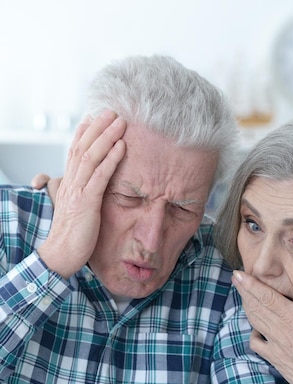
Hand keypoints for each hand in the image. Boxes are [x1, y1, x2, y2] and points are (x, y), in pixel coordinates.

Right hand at [37, 110, 126, 278]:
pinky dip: (111, 159)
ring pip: (91, 156)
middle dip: (98, 127)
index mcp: (68, 184)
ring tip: (120, 122)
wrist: (61, 254)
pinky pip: (100, 176)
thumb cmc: (72, 236)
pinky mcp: (86, 202)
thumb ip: (84, 196)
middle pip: (83, 147)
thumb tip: (93, 190)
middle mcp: (71, 183)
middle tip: (112, 111)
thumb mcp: (78, 210)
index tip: (95, 118)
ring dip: (107, 137)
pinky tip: (121, 147)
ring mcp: (78, 191)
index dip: (85, 133)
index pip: (75, 151)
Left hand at [232, 271, 292, 383]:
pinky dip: (252, 333)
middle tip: (236, 279)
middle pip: (256, 306)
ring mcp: (274, 343)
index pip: (268, 297)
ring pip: (254, 321)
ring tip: (242, 295)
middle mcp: (280, 328)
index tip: (239, 275)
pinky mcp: (272, 356)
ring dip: (247, 307)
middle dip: (244, 291)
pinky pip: (255, 342)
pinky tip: (255, 327)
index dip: (251, 285)